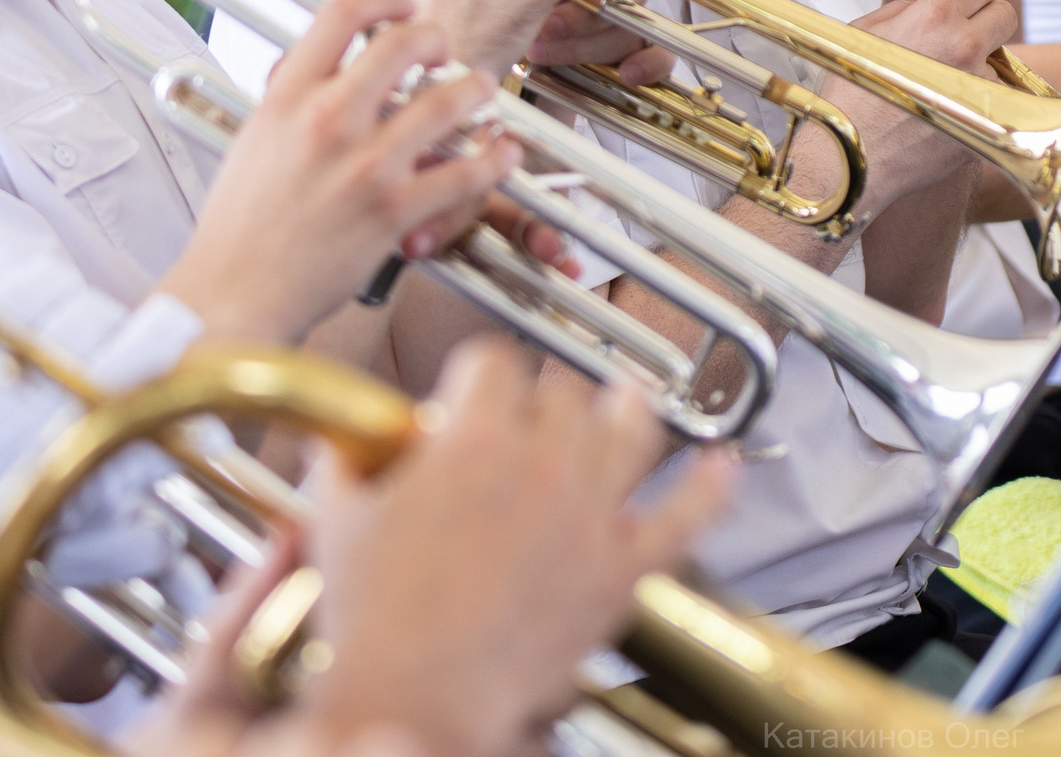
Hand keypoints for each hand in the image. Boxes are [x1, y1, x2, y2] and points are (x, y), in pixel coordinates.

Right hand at [160, 0, 526, 345]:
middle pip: (403, 44)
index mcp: (287, 97)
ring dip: (476, 90)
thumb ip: (291, 98)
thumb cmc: (241, 224)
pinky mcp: (393, 213)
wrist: (234, 293)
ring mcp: (364, 166)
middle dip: (435, 37)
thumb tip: (318, 65)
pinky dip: (495, 160)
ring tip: (482, 91)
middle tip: (443, 50)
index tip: (403, 5)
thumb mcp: (253, 139)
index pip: (341, 14)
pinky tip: (503, 153)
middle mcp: (326, 121)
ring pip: (446, 103)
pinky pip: (464, 175)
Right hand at [303, 344, 734, 756]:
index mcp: (475, 440)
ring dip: (626, 408)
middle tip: (523, 420)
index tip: (472, 389)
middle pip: (560, 393)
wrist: (418, 698)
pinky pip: (685, 516)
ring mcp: (592, 515)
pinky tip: (720, 466)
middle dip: (537, 399)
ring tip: (625, 399)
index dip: (478, 373)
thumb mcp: (340, 519)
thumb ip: (349, 462)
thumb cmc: (376, 621)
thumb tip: (351, 443)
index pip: (493, 362)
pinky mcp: (622, 570)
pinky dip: (709, 487)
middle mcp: (544, 464)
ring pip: (630, 429)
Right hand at [821, 0, 1017, 196]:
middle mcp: (964, 47)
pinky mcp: (989, 123)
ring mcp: (980, 87)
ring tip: (942, 82)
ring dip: (979, 65)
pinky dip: (977, 101)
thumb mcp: (867, 31)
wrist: (851, 156)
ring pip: (998, 60)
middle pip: (1005, 15)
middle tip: (960, 35)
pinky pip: (994, 99)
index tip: (960, 1)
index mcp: (935, 17)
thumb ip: (910, 3)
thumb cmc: (851, 93)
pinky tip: (945, 110)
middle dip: (986, 19)